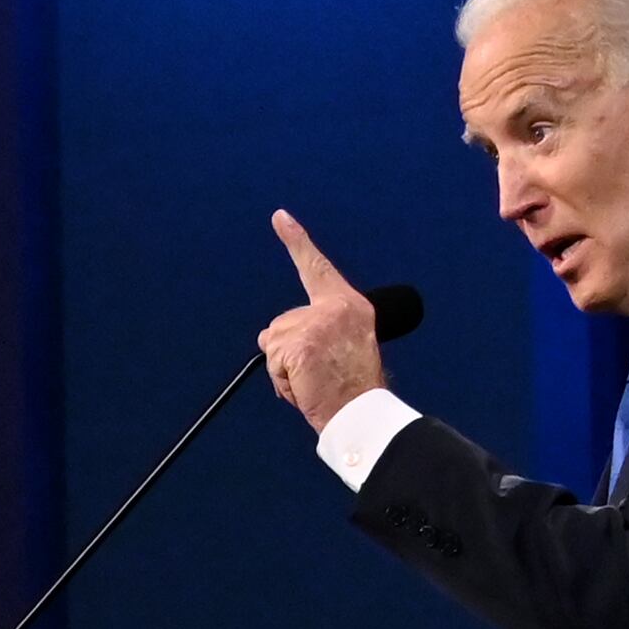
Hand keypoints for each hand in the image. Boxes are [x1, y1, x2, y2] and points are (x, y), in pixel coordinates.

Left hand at [258, 210, 386, 431]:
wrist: (361, 411)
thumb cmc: (350, 386)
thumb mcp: (338, 346)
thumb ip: (311, 330)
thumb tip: (267, 337)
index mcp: (348, 304)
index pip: (316, 268)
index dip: (296, 242)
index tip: (279, 217)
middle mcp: (335, 307)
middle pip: (280, 324)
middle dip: (285, 352)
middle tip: (315, 372)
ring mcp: (318, 324)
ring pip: (272, 343)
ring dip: (283, 370)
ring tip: (312, 380)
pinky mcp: (302, 344)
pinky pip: (272, 363)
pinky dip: (282, 382)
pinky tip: (306, 387)